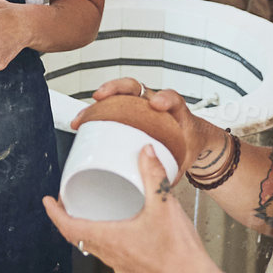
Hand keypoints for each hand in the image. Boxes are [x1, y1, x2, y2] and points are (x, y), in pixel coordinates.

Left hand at [42, 145, 217, 272]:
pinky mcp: (132, 269)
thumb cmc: (179, 251)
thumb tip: (145, 151)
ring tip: (87, 212)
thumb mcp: (164, 204)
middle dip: (67, 218)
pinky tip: (117, 230)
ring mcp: (120, 264)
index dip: (54, 213)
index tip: (47, 201)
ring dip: (85, 229)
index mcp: (109, 239)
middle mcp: (109, 254)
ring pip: (92, 246)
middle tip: (65, 202)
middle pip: (76, 236)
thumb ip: (153, 174)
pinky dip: (104, 239)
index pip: (68, 227)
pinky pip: (109, 253)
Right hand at [72, 79, 223, 167]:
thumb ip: (174, 170)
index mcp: (175, 111)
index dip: (164, 98)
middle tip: (103, 96)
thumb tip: (157, 185)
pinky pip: (110, 108)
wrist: (191, 139)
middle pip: (135, 87)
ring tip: (84, 116)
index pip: (172, 98)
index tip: (156, 103)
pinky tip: (82, 124)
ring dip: (97, 103)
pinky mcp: (127, 112)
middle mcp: (154, 103)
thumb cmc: (189, 144)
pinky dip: (94, 114)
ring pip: (117, 96)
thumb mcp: (186, 158)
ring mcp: (139, 105)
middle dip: (116, 89)